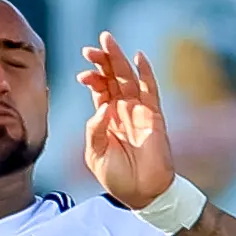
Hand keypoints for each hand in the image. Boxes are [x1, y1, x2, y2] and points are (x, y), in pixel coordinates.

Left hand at [78, 33, 178, 210]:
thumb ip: (95, 130)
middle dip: (103, 60)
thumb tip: (103, 106)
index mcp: (105, 117)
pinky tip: (138, 57)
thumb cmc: (117, 177)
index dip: (92, 77)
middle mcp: (121, 110)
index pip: (99, 89)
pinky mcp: (153, 116)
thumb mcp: (95, 154)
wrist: (143, 194)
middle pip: (112, 77)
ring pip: (128, 78)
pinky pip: (150, 90)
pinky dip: (145, 73)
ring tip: (108, 41)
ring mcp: (138, 111)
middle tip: (92, 46)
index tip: (82, 74)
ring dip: (118, 60)